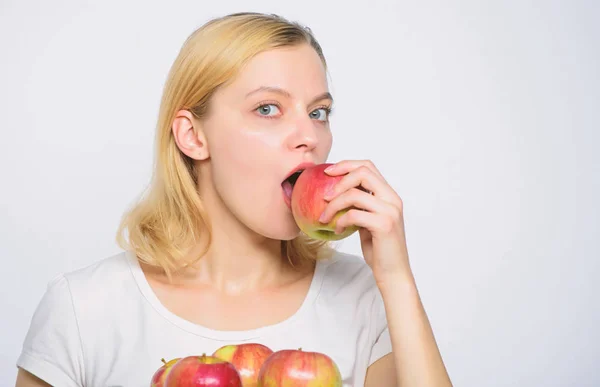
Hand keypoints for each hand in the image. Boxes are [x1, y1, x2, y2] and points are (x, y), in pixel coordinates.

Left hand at [319, 160, 411, 284]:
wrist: (393, 273)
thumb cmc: (379, 249)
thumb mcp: (367, 223)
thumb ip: (359, 207)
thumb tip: (333, 194)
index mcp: (390, 195)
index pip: (368, 166)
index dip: (346, 165)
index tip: (327, 173)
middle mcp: (393, 199)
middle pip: (363, 172)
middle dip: (339, 179)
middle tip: (324, 194)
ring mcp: (390, 211)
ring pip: (354, 194)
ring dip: (334, 205)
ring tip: (324, 216)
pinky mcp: (384, 225)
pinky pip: (353, 214)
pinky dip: (340, 221)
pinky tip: (335, 230)